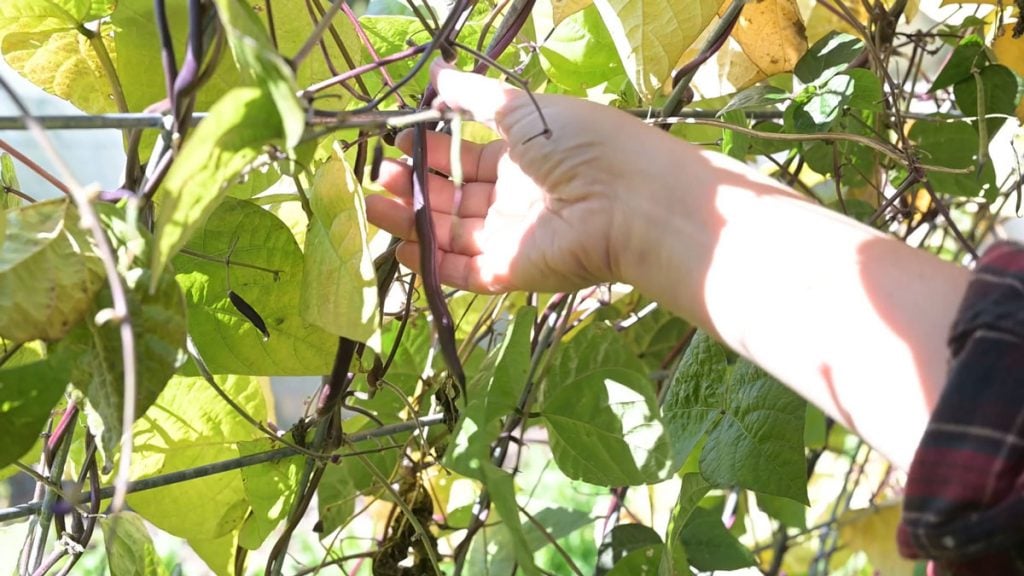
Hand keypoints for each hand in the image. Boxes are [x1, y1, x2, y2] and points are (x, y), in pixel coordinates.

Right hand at [366, 60, 667, 292]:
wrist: (627, 200)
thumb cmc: (579, 143)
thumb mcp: (522, 108)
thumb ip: (473, 95)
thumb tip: (436, 71)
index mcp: (522, 158)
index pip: (466, 158)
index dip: (431, 152)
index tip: (397, 141)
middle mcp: (514, 199)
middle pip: (454, 197)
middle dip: (415, 186)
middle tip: (380, 175)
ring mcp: (511, 238)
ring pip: (449, 234)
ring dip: (411, 222)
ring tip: (371, 206)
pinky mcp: (509, 272)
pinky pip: (462, 271)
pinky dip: (430, 264)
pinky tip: (399, 247)